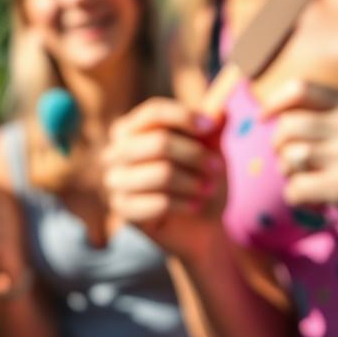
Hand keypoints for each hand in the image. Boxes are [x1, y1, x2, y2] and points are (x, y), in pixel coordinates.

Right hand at [102, 97, 226, 259]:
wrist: (202, 226)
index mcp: (131, 128)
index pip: (153, 112)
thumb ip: (214, 130)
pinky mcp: (122, 209)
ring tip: (207, 190)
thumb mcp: (211, 151)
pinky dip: (185, 204)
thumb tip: (222, 110)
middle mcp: (116, 150)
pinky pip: (159, 203)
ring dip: (194, 182)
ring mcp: (115, 180)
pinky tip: (193, 207)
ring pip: (162, 173)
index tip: (211, 126)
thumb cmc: (201, 179)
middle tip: (218, 168)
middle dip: (196, 155)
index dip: (183, 116)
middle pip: (159, 142)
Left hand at [263, 79, 337, 224]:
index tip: (263, 118)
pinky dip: (296, 197)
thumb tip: (277, 115)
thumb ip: (335, 117)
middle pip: (287, 126)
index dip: (274, 103)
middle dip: (279, 145)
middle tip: (289, 160)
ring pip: (290, 157)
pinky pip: (296, 188)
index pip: (300, 89)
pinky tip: (311, 201)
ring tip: (302, 179)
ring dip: (288, 172)